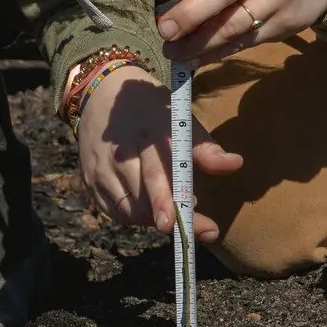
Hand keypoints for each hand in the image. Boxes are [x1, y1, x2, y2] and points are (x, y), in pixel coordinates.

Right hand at [75, 65, 242, 239]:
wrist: (101, 93)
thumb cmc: (150, 109)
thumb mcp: (178, 117)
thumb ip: (205, 146)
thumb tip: (236, 165)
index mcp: (147, 133)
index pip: (161, 170)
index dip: (173, 196)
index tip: (194, 211)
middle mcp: (121, 153)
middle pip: (144, 195)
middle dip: (168, 216)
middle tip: (191, 233)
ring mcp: (102, 168)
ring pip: (130, 208)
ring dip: (154, 218)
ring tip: (175, 215)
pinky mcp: (91, 181)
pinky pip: (115, 211)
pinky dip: (135, 216)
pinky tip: (150, 211)